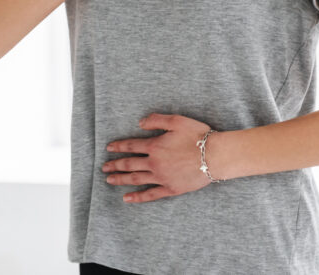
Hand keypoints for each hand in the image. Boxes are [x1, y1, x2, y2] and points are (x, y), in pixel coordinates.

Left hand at [102, 113, 218, 202]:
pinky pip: (150, 194)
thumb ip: (157, 120)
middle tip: (104, 167)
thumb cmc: (198, 136)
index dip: (118, 146)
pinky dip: (137, 197)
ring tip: (109, 180)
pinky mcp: (170, 188)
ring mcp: (161, 178)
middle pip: (129, 164)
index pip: (131, 146)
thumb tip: (140, 123)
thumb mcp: (177, 121)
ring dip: (120, 179)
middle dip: (115, 165)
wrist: (214, 156)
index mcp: (155, 146)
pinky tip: (127, 198)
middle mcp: (154, 163)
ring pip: (136, 179)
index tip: (108, 148)